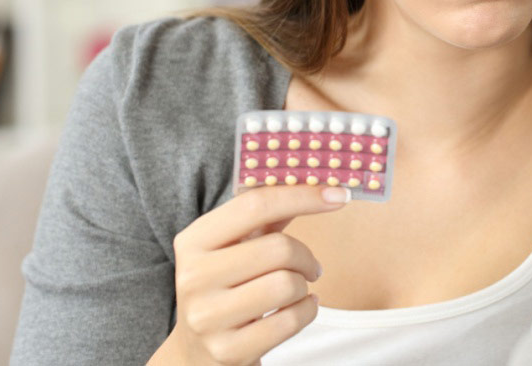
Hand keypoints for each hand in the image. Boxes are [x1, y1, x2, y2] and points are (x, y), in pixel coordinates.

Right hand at [164, 185, 351, 365]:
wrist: (198, 351)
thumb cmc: (228, 287)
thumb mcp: (236, 247)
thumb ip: (267, 214)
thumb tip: (318, 182)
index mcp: (194, 241)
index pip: (254, 205)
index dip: (302, 196)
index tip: (339, 194)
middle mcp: (193, 277)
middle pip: (278, 248)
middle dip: (306, 257)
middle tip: (310, 267)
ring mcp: (207, 317)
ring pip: (287, 285)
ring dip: (305, 286)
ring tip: (298, 289)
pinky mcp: (227, 350)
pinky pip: (291, 320)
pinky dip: (307, 311)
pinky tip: (299, 308)